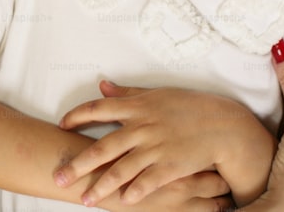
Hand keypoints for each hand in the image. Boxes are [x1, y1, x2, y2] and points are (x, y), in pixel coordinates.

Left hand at [54, 81, 275, 206]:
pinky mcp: (171, 167)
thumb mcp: (156, 94)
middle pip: (102, 147)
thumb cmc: (189, 107)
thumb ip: (127, 93)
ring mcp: (156, 148)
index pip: (97, 109)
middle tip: (60, 178)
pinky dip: (134, 192)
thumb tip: (101, 84)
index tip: (61, 125)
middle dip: (78, 165)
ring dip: (101, 187)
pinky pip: (147, 182)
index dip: (76, 117)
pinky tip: (123, 202)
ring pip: (121, 170)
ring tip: (85, 200)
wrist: (223, 124)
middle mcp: (142, 127)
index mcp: (137, 107)